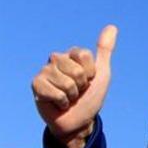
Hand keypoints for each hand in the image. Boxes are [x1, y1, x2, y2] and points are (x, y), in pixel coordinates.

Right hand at [31, 25, 117, 147]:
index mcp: (72, 55)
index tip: (89, 80)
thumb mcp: (102, 74)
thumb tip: (112, 26)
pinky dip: (62, 102)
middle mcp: (56, 59)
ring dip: (72, 95)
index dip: (91, 73)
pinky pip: (55, 92)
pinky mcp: (36, 85)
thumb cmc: (90, 97)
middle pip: (76, 70)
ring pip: (66, 83)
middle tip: (77, 91)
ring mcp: (44, 71)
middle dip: (81, 85)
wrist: (78, 120)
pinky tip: (58, 103)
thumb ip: (105, 50)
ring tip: (68, 98)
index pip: (84, 55)